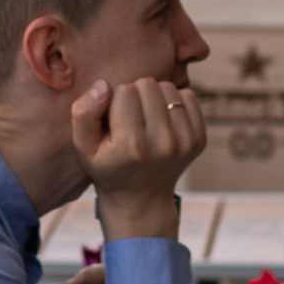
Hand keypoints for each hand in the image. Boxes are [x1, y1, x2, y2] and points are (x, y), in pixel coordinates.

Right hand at [74, 74, 204, 236]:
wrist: (141, 198)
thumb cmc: (108, 166)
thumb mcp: (83, 146)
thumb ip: (83, 114)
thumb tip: (104, 85)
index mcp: (132, 146)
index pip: (124, 90)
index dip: (114, 100)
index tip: (114, 121)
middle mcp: (163, 144)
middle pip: (147, 84)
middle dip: (135, 95)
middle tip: (130, 119)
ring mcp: (186, 142)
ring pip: (168, 87)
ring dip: (154, 97)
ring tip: (146, 120)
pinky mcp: (199, 139)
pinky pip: (188, 96)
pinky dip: (174, 102)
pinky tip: (163, 121)